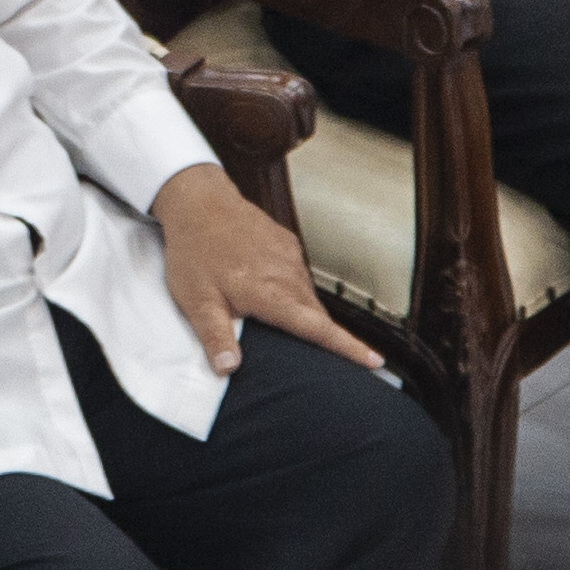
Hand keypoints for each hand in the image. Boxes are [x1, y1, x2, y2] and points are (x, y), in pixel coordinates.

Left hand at [152, 162, 378, 376]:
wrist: (199, 201)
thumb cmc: (195, 250)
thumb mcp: (196, 300)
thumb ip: (215, 337)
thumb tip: (228, 368)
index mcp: (271, 292)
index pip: (318, 328)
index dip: (348, 348)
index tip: (374, 361)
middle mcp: (288, 273)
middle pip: (318, 316)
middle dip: (328, 339)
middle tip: (334, 360)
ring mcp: (289, 256)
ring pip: (308, 296)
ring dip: (306, 315)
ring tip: (294, 330)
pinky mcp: (286, 244)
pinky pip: (299, 277)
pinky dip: (296, 293)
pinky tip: (278, 297)